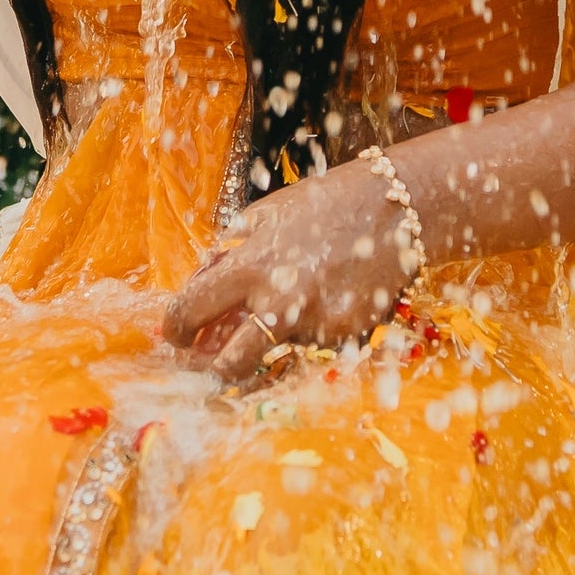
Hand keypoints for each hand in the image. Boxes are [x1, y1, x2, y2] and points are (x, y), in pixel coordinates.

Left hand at [161, 166, 418, 385]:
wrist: (398, 208)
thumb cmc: (325, 205)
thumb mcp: (264, 215)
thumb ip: (227, 253)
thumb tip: (196, 286)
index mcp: (251, 264)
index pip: (193, 310)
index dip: (175, 330)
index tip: (176, 336)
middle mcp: (281, 301)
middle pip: (230, 364)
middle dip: (214, 369)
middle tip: (211, 363)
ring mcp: (315, 324)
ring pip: (274, 354)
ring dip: (267, 344)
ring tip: (286, 308)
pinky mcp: (345, 336)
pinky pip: (312, 344)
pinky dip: (310, 329)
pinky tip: (329, 294)